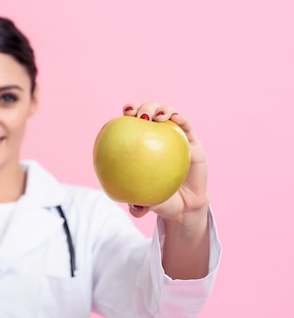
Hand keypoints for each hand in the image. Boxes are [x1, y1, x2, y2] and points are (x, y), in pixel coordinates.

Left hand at [122, 101, 209, 223]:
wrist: (184, 206)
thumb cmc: (159, 201)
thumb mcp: (148, 203)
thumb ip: (140, 206)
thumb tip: (134, 210)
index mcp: (141, 145)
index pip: (132, 123)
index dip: (128, 112)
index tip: (124, 113)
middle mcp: (157, 136)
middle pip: (149, 113)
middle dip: (144, 107)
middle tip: (140, 116)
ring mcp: (175, 137)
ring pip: (168, 114)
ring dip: (162, 109)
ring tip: (157, 116)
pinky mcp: (193, 142)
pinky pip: (186, 127)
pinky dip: (181, 119)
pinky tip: (175, 118)